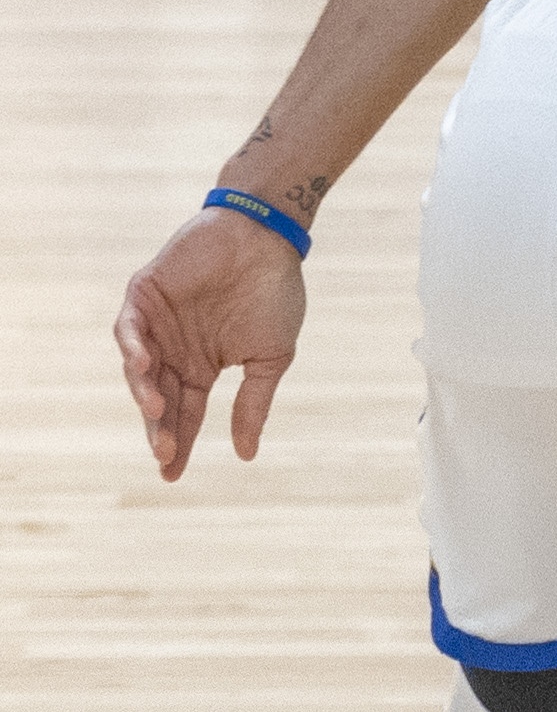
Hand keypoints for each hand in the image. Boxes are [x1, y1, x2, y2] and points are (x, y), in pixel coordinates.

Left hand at [114, 210, 308, 480]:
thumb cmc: (275, 292)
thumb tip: (245, 455)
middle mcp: (173, 351)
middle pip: (157, 399)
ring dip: (143, 393)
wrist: (268, 236)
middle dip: (158, 428)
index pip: (184, 413)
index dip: (178, 443)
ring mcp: (155, 325)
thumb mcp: (270, 357)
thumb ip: (253, 402)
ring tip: (157, 411)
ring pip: (137, 370)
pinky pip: (127, 330)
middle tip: (163, 453)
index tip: (171, 475)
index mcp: (202, 366)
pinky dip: (132, 350)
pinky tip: (146, 366)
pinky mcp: (143, 297)